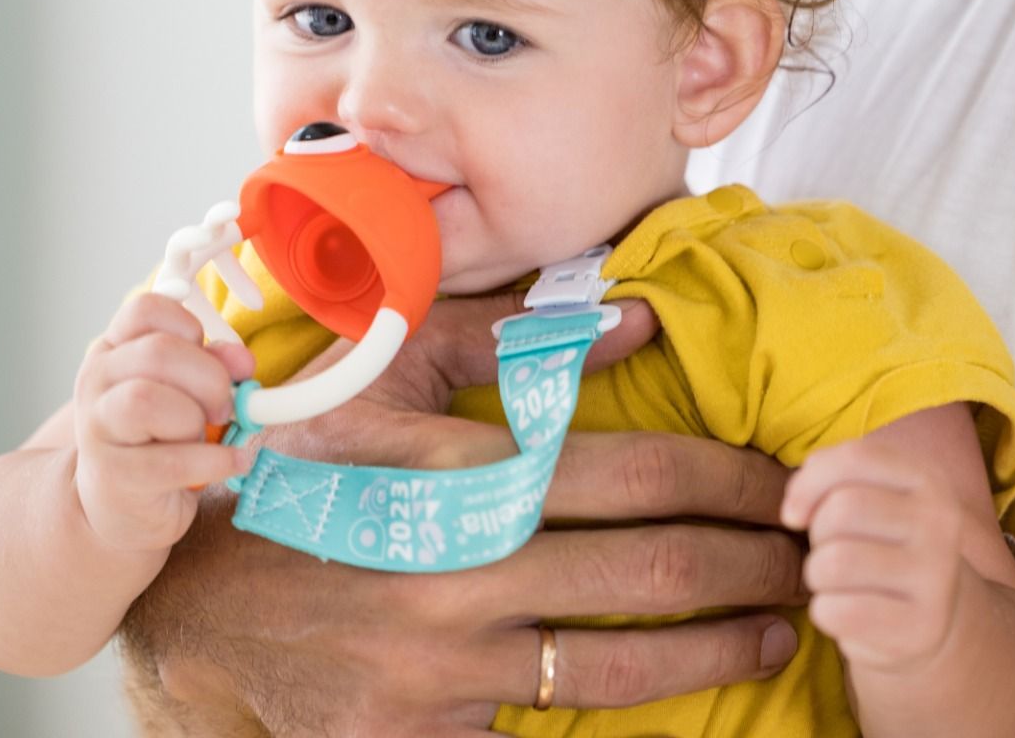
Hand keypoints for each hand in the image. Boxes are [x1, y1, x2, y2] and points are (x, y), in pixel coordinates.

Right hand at [73, 294, 254, 551]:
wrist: (117, 504)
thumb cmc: (158, 436)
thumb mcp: (186, 390)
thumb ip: (214, 365)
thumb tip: (242, 360)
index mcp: (114, 349)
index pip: (145, 309)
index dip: (189, 326)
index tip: (207, 355)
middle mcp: (96, 381)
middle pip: (157, 353)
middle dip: (209, 378)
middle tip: (224, 405)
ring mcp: (97, 428)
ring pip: (146, 400)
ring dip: (195, 418)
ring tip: (207, 434)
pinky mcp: (113, 476)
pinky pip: (172, 460)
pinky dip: (217, 460)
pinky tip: (233, 461)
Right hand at [120, 293, 803, 736]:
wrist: (204, 598)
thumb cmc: (307, 462)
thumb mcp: (383, 373)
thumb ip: (507, 337)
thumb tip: (632, 319)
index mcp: (456, 474)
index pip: (630, 472)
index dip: (723, 475)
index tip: (776, 474)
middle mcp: (461, 574)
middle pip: (649, 569)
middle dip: (751, 559)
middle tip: (810, 549)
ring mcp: (447, 669)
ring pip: (622, 665)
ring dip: (720, 643)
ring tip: (780, 624)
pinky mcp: (431, 734)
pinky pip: (552, 727)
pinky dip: (630, 705)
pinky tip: (680, 684)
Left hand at [782, 437, 964, 672]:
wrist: (925, 614)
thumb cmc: (872, 541)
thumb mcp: (857, 494)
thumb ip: (822, 479)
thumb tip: (793, 511)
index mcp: (926, 479)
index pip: (855, 459)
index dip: (808, 484)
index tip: (794, 513)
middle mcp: (941, 522)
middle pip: (843, 511)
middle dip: (817, 533)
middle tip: (829, 550)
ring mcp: (938, 577)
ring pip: (837, 562)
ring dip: (817, 574)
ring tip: (835, 581)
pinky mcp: (925, 628)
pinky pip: (840, 612)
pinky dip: (825, 612)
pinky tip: (845, 613)